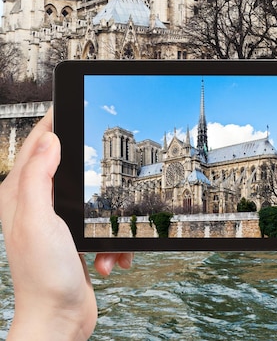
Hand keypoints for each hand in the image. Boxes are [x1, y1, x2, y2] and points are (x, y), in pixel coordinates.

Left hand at [0, 109, 132, 340]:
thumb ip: (38, 178)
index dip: (55, 120)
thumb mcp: (38, 220)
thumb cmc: (43, 276)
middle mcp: (35, 202)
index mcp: (20, 193)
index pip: (37, 143)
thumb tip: (50, 139)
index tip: (74, 103)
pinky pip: (100, 222)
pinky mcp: (74, 236)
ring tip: (103, 239)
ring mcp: (56, 219)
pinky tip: (107, 257)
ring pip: (90, 194)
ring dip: (105, 215)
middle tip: (110, 169)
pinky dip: (109, 238)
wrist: (59, 321)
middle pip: (67, 164)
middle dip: (92, 171)